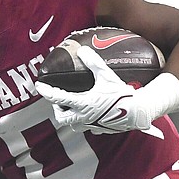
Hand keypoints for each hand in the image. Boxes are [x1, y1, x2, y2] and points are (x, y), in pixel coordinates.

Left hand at [35, 46, 157, 135]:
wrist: (138, 112)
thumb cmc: (122, 94)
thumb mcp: (107, 76)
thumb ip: (93, 62)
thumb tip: (83, 50)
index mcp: (83, 104)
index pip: (58, 98)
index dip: (47, 91)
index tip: (39, 86)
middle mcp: (84, 117)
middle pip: (61, 118)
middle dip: (57, 109)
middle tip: (59, 101)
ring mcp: (91, 125)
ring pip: (72, 125)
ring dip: (70, 117)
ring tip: (73, 107)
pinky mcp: (99, 129)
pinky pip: (87, 127)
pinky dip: (84, 121)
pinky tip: (90, 113)